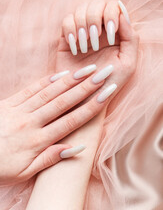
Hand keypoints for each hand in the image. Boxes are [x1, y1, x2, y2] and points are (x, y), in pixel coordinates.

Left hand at [0, 64, 116, 184]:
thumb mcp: (24, 172)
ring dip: (70, 80)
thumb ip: (49, 159)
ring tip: (87, 69)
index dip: (91, 107)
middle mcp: (31, 122)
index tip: (106, 94)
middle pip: (64, 102)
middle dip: (86, 87)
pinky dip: (47, 81)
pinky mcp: (9, 102)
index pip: (71, 121)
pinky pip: (31, 89)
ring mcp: (20, 110)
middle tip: (103, 73)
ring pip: (50, 92)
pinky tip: (61, 74)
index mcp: (37, 141)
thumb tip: (75, 148)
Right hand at [60, 0, 138, 99]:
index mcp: (115, 33)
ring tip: (85, 49)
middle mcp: (99, 30)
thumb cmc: (108, 83)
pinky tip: (75, 49)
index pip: (113, 6)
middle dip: (95, 20)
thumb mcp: (128, 64)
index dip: (111, 15)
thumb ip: (131, 38)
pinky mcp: (67, 40)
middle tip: (95, 43)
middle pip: (95, 3)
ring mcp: (82, 33)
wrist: (86, 98)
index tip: (111, 36)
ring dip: (82, 27)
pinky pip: (66, 22)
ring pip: (79, 10)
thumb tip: (122, 13)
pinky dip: (70, 32)